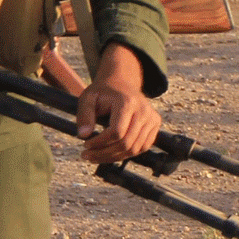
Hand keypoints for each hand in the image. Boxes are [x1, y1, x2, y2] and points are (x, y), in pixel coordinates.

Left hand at [77, 43, 160, 162]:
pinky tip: (111, 153)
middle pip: (126, 143)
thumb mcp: (88, 98)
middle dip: (104, 153)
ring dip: (114, 157)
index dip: (99, 143)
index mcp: (127, 103)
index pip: (116, 132)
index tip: (85, 145)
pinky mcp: (155, 124)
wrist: (122, 82)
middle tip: (87, 155)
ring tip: (96, 156)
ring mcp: (152, 118)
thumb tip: (83, 135)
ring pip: (135, 149)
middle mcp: (144, 111)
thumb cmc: (103, 92)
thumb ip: (84, 115)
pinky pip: (143, 147)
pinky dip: (127, 154)